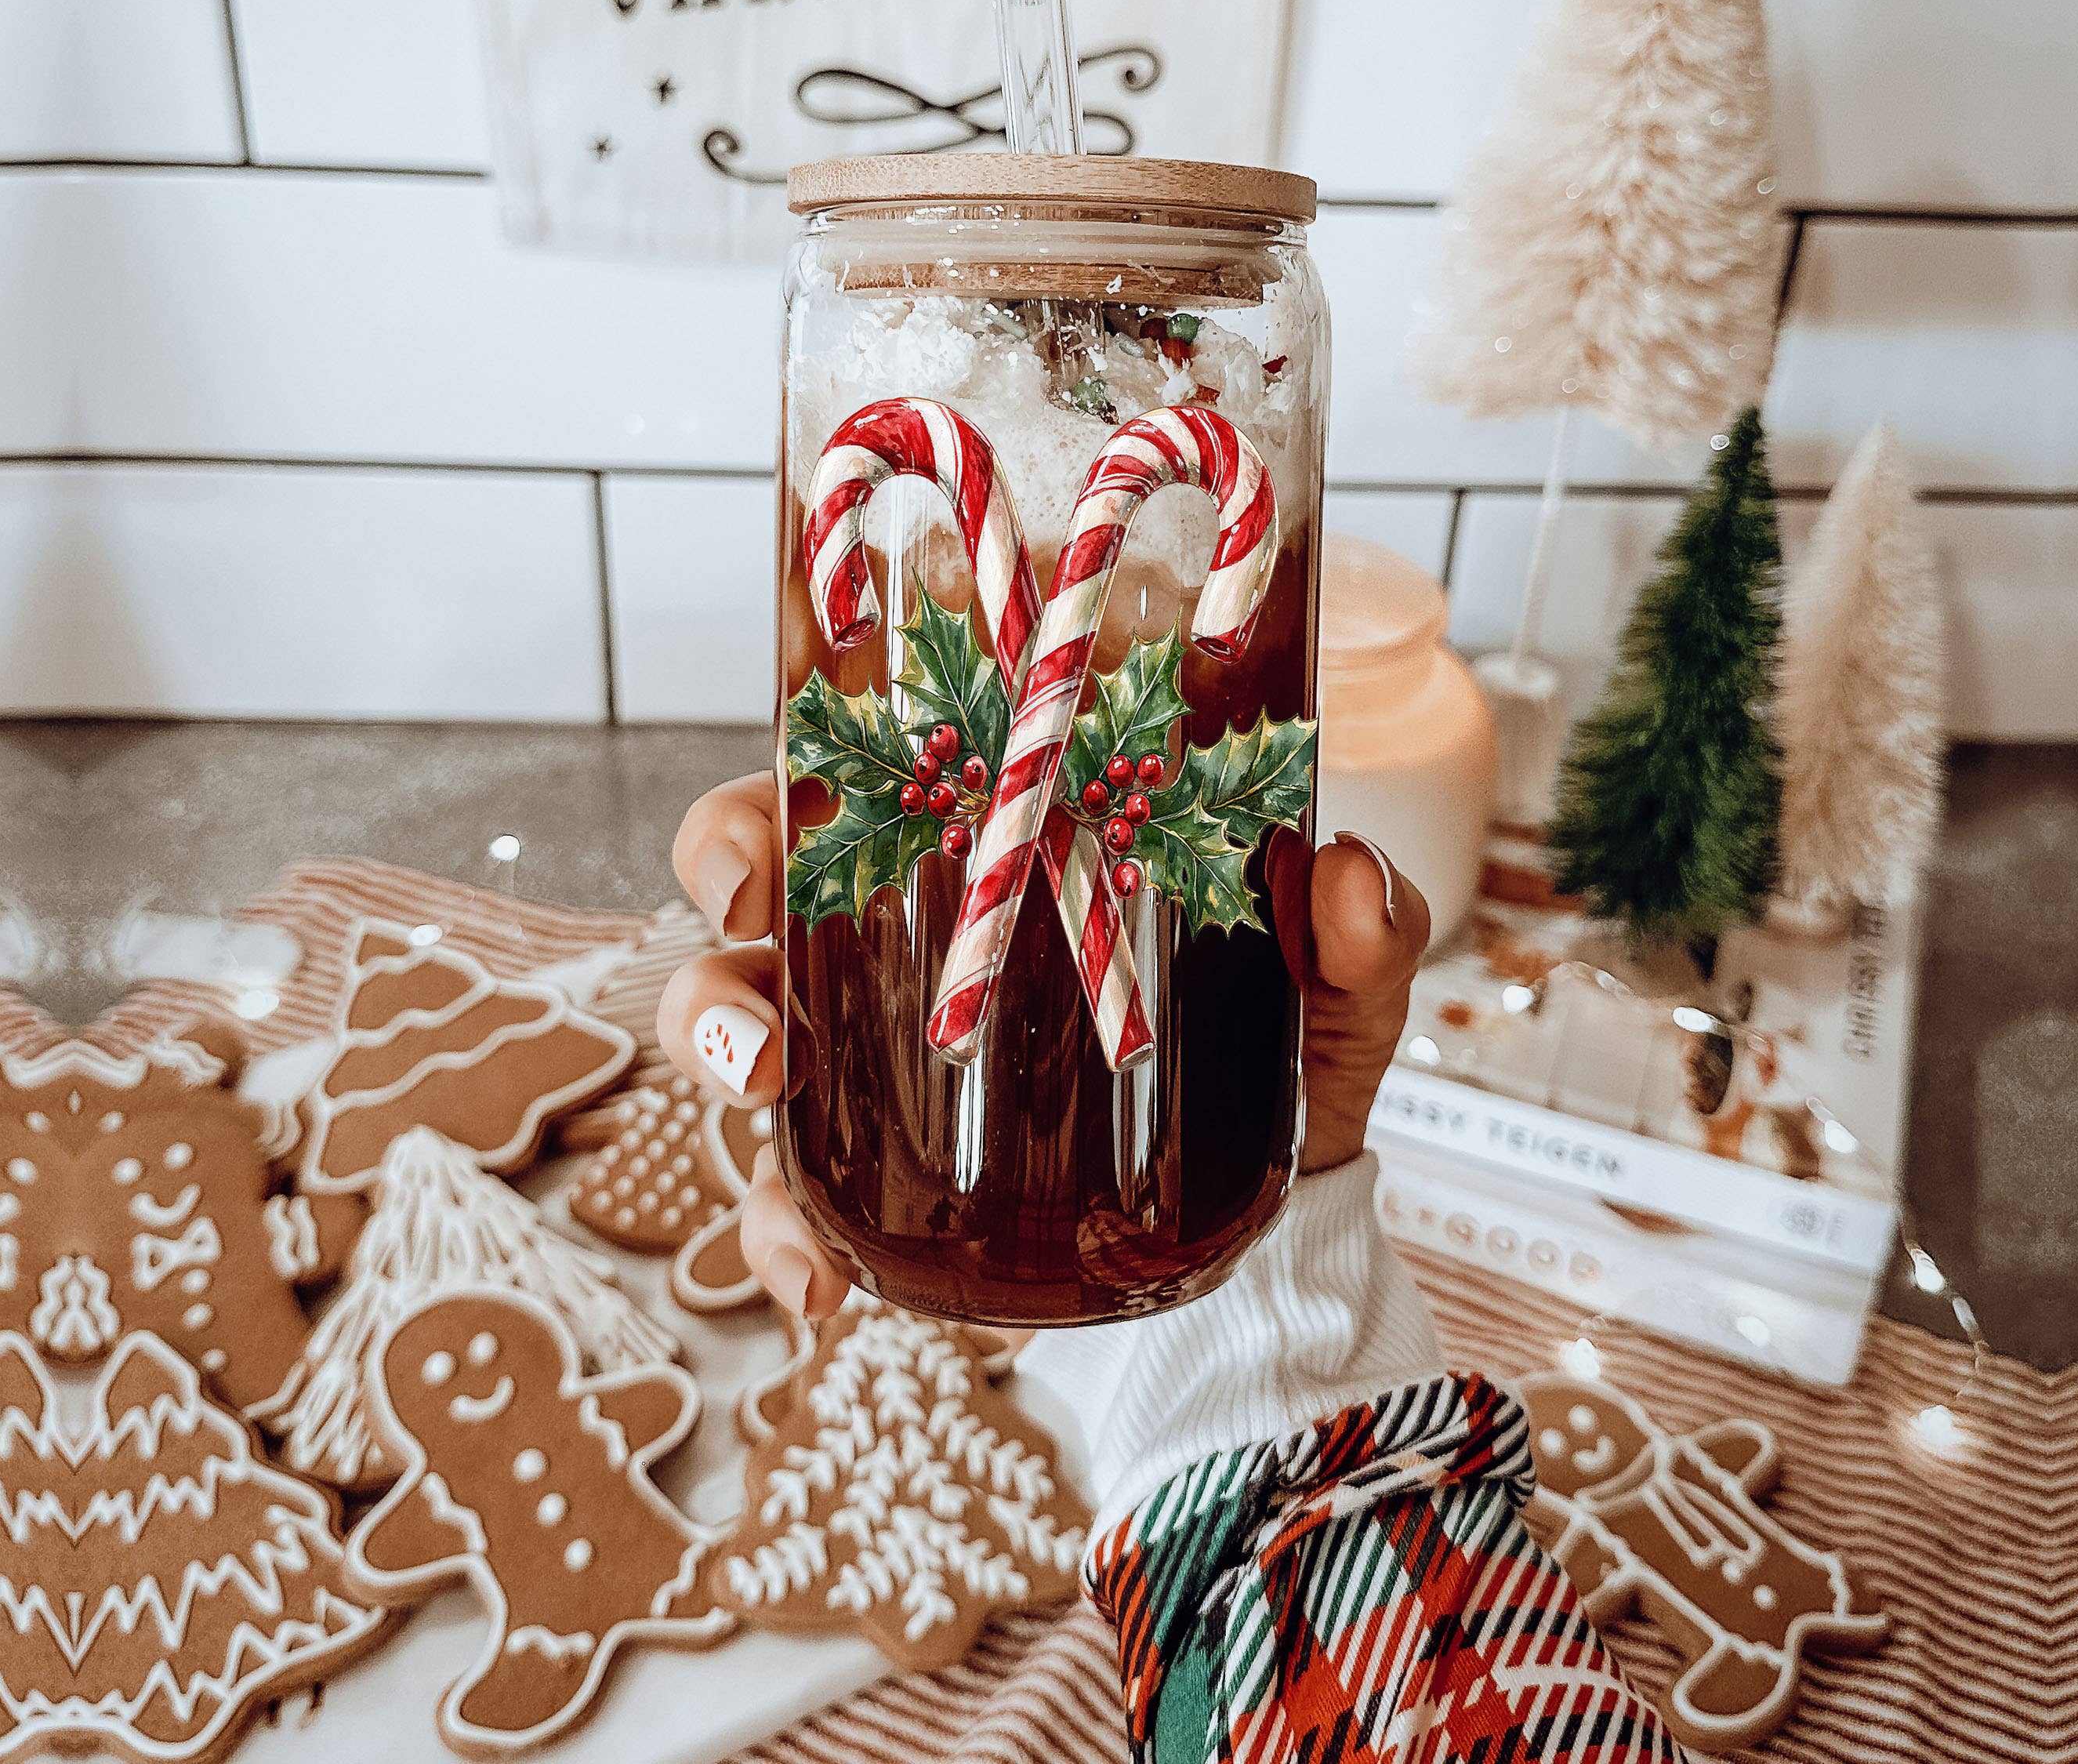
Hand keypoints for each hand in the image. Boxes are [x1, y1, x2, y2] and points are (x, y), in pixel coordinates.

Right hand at [657, 773, 1429, 1322]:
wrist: (1272, 1224)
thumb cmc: (1272, 1059)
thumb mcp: (1329, 991)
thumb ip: (1360, 930)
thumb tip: (1347, 870)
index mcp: (977, 866)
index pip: (843, 798)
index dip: (777, 792)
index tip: (779, 811)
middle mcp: (896, 959)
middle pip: (747, 914)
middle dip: (717, 921)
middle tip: (756, 951)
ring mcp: (874, 1077)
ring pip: (738, 1043)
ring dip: (718, 1053)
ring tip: (765, 1087)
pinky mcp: (882, 1191)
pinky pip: (788, 1208)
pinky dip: (782, 1242)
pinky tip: (819, 1285)